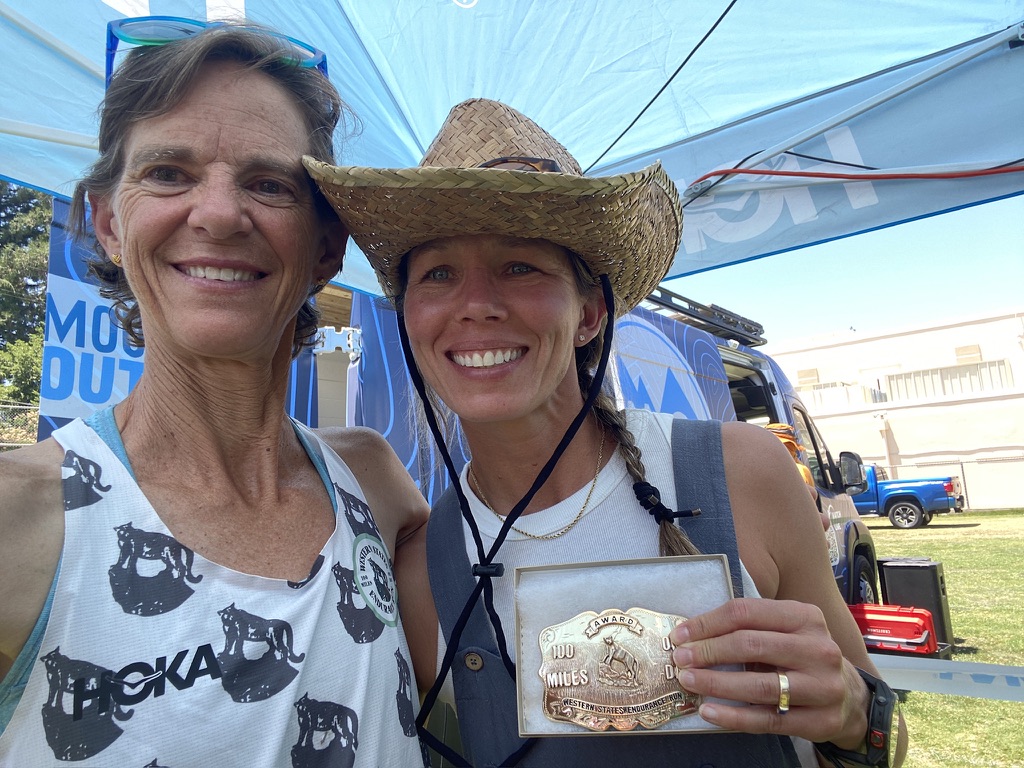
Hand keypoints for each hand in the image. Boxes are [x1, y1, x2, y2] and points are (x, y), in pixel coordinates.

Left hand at [669, 598, 868, 746]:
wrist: (849, 697)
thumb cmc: (802, 656)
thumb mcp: (786, 631)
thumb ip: (750, 627)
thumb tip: (692, 633)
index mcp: (805, 617)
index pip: (746, 612)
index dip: (708, 623)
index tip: (681, 634)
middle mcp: (818, 648)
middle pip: (750, 645)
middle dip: (708, 651)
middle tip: (680, 659)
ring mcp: (822, 686)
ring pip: (759, 684)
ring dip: (716, 683)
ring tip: (688, 682)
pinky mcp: (819, 720)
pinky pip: (768, 719)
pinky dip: (734, 716)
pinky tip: (709, 712)